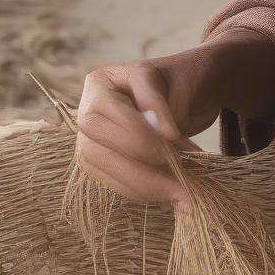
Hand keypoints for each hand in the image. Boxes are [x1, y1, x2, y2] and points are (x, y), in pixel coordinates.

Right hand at [74, 46, 222, 206]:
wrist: (186, 97)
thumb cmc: (178, 82)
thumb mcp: (174, 82)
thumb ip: (159, 103)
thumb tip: (162, 134)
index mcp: (100, 83)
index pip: (113, 111)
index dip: (141, 129)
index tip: (174, 137)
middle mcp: (88, 112)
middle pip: (97, 145)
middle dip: (139, 164)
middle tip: (179, 175)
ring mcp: (90, 140)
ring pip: (101, 168)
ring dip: (141, 184)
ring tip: (180, 193)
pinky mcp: (101, 164)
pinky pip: (112, 182)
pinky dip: (141, 190)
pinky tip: (169, 192)